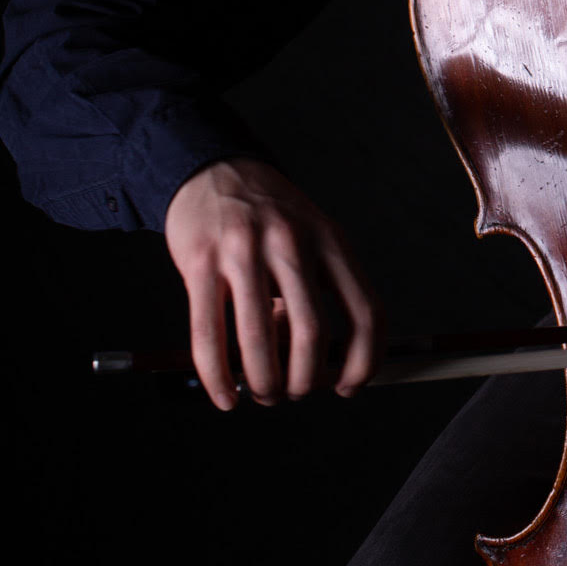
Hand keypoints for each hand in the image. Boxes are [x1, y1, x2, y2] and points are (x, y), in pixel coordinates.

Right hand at [164, 158, 382, 411]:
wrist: (213, 169)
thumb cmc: (270, 216)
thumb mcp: (312, 236)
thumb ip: (320, 289)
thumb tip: (317, 365)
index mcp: (331, 240)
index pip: (366, 312)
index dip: (364, 362)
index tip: (349, 387)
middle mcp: (292, 242)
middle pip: (312, 333)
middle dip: (305, 381)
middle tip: (294, 393)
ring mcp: (244, 250)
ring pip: (259, 339)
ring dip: (264, 384)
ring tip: (263, 394)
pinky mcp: (200, 261)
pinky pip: (209, 335)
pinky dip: (219, 378)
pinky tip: (226, 396)